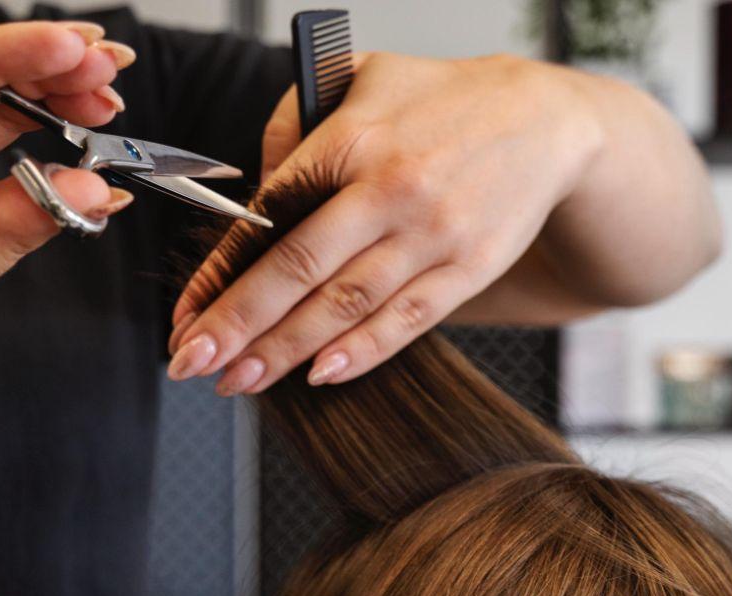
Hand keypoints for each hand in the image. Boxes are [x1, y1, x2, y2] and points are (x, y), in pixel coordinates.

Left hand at [164, 52, 599, 394]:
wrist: (546, 120)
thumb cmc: (440, 101)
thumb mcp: (360, 76)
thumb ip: (294, 127)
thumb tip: (254, 201)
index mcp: (353, 138)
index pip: (269, 216)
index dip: (221, 274)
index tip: (186, 317)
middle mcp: (392, 188)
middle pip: (300, 270)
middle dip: (239, 326)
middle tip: (193, 365)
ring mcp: (434, 234)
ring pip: (347, 305)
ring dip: (287, 350)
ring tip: (239, 382)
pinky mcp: (469, 269)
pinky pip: (407, 320)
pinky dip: (362, 352)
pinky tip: (319, 375)